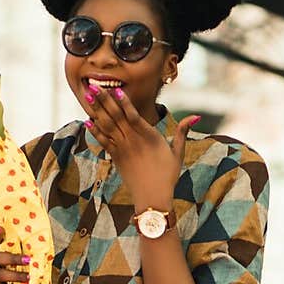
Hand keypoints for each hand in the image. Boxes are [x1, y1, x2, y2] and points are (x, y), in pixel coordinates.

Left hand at [85, 85, 199, 208]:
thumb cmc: (167, 176)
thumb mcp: (178, 153)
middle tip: (93, 85)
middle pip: (117, 117)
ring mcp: (123, 149)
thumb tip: (195, 116)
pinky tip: (87, 120)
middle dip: (104, 100)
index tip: (115, 89)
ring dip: (97, 110)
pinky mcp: (116, 158)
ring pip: (107, 126)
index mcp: (149, 137)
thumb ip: (182, 132)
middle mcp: (133, 141)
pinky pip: (103, 141)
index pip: (134, 116)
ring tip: (88, 95)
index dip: (124, 102)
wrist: (152, 198)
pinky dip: (95, 131)